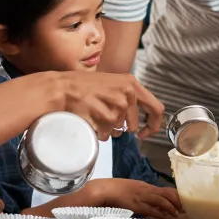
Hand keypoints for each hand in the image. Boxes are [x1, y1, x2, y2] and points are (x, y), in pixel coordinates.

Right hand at [44, 72, 164, 140]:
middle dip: (121, 128)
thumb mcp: (112, 84)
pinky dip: (98, 133)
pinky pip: (107, 135)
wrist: (62, 88)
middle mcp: (127, 93)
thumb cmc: (83, 86)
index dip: (153, 125)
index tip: (145, 132)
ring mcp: (117, 105)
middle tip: (104, 117)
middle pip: (133, 126)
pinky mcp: (105, 116)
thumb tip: (138, 117)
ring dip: (107, 129)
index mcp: (132, 84)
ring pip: (118, 131)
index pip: (157, 109)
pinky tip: (90, 119)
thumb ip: (128, 96)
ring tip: (94, 115)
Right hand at [87, 178, 183, 218]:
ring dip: (171, 207)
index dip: (175, 196)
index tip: (182, 202)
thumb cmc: (114, 191)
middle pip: (166, 193)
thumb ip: (141, 196)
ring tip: (178, 214)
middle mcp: (145, 189)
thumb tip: (150, 205)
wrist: (103, 190)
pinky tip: (166, 217)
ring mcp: (140, 196)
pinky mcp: (135, 204)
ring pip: (161, 200)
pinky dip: (160, 213)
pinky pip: (151, 208)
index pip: (164, 189)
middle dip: (177, 200)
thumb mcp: (131, 191)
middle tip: (185, 208)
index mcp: (144, 186)